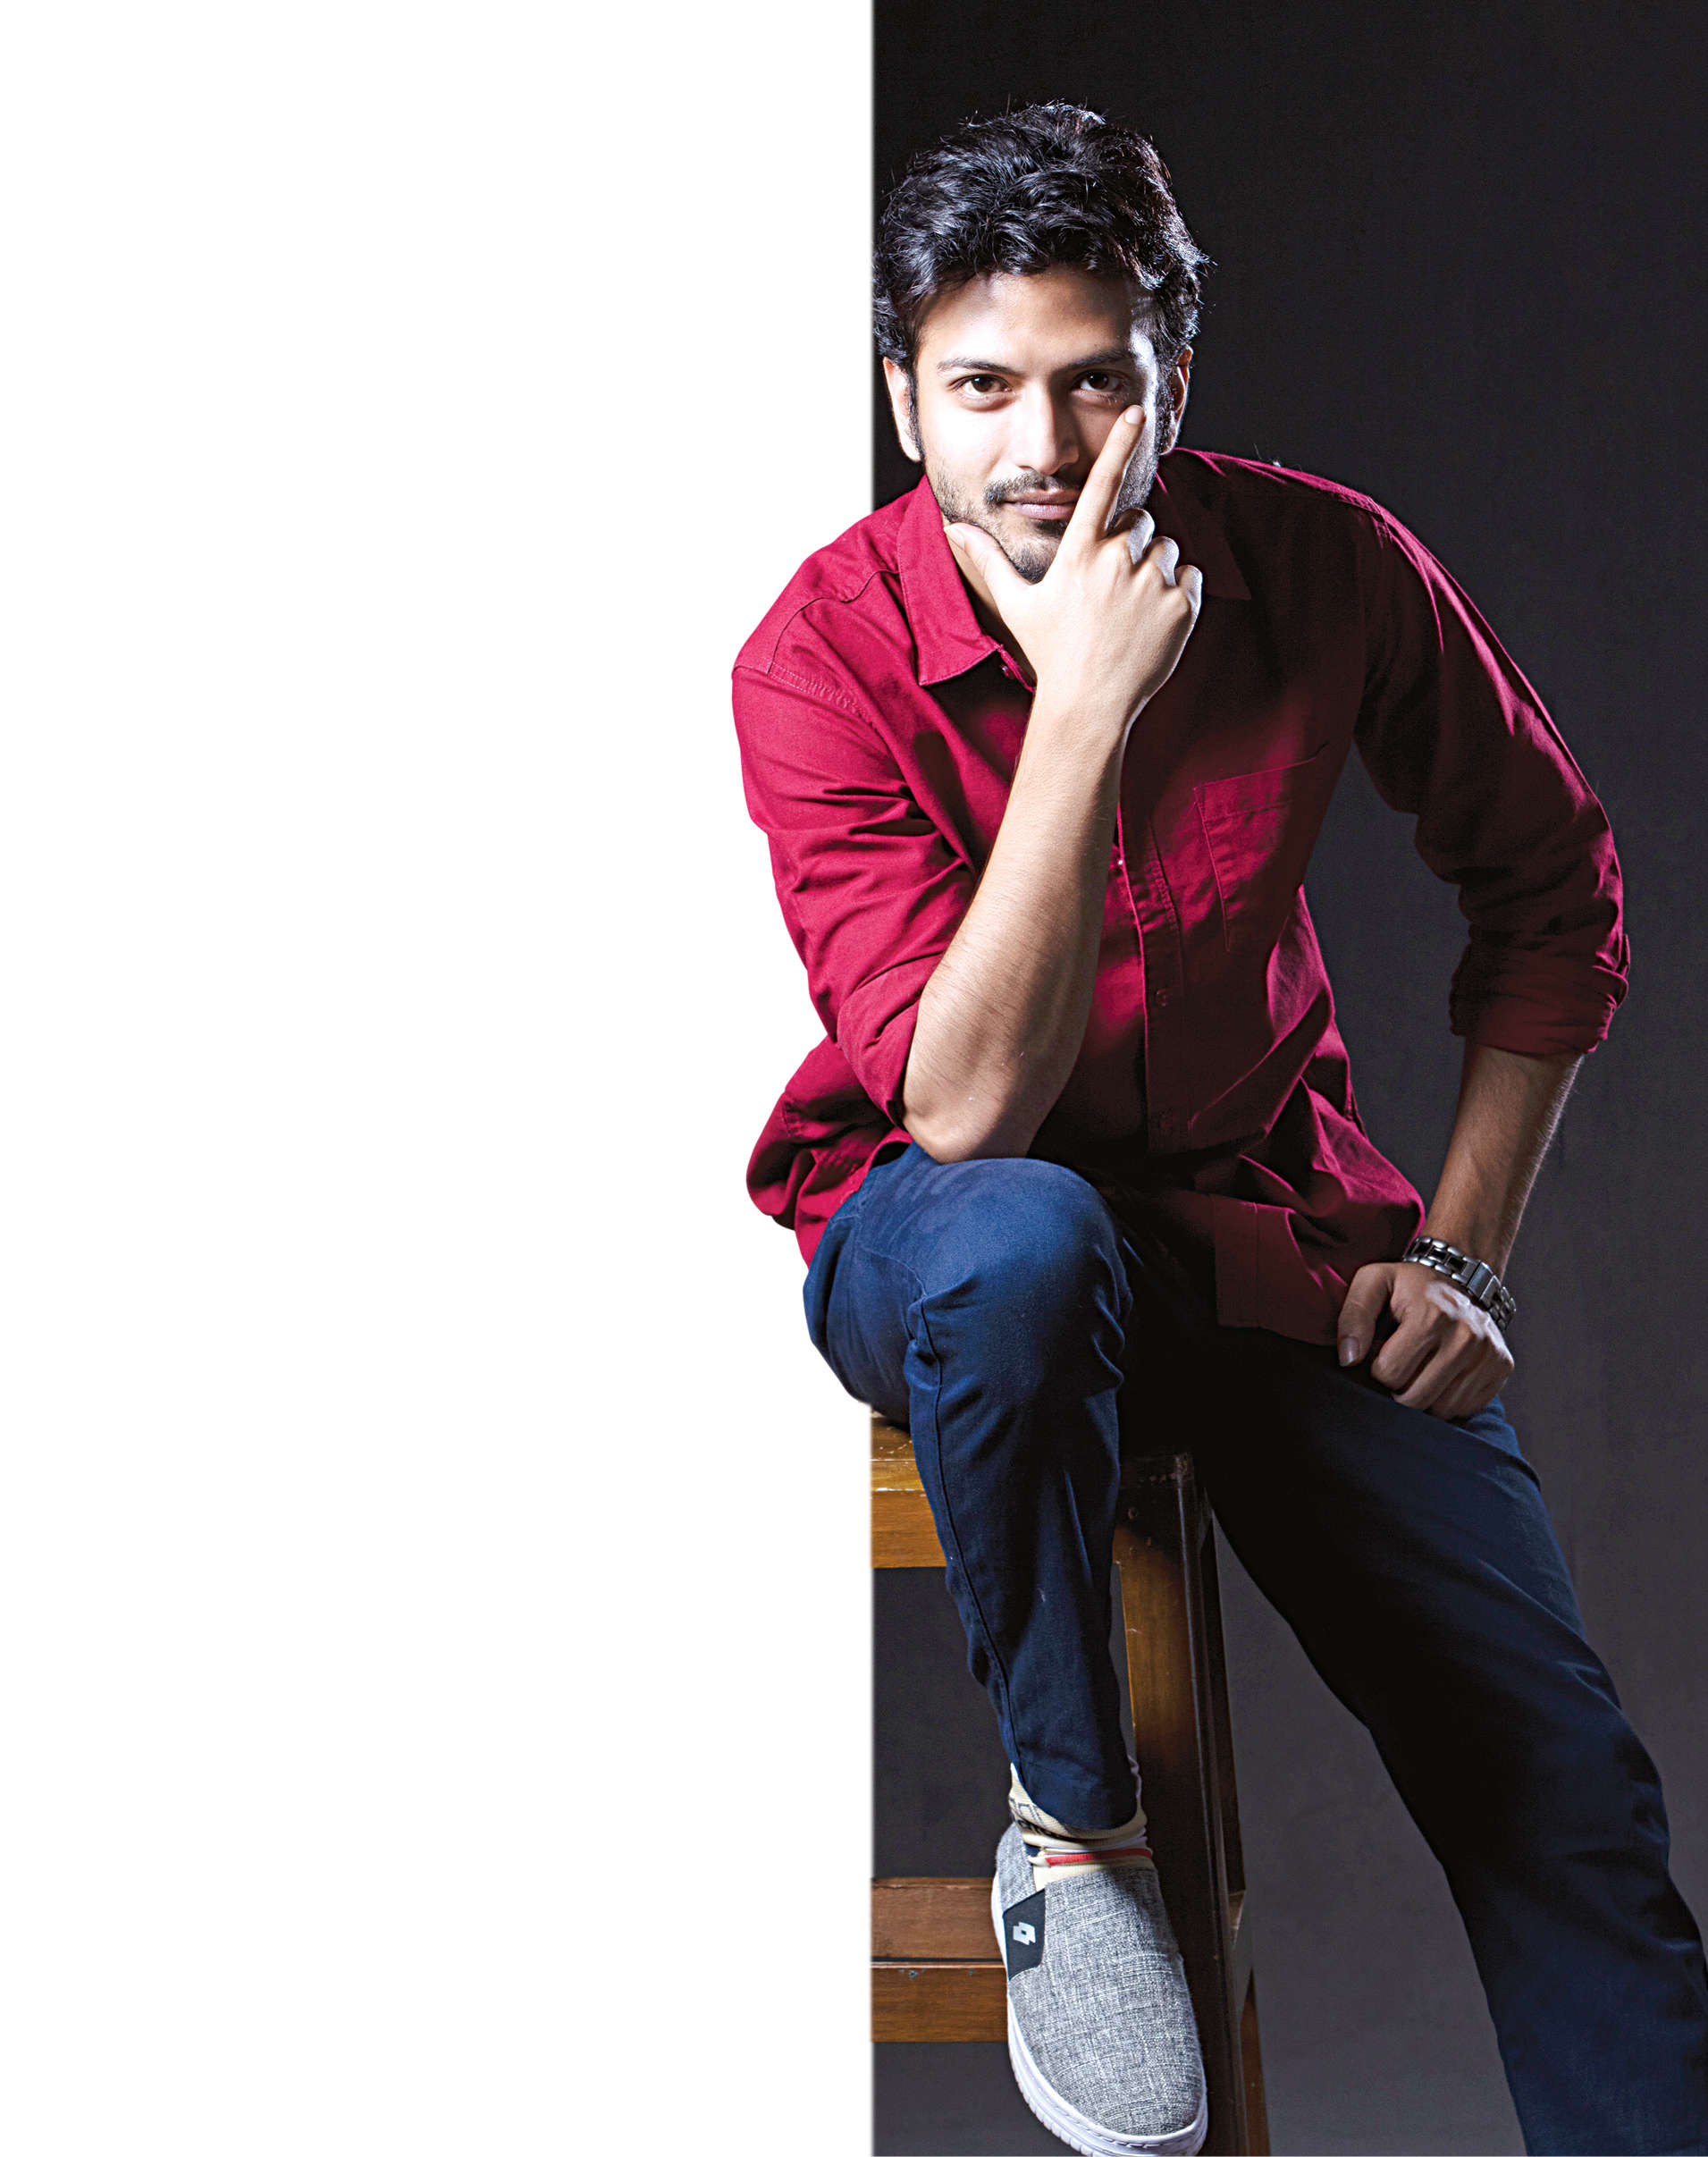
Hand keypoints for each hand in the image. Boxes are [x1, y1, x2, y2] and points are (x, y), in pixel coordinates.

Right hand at [942, 406, 1203, 731]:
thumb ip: (989, 560)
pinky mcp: (1181, 604)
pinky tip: (1152, 622)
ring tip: (1130, 610)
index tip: (1138, 412)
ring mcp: (1152, 581)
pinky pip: (1190, 577)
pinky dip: (1178, 594)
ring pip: (1167, 548)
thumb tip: (953, 530)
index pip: (1101, 484)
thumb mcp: (1017, 604)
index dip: (1120, 444)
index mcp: (1079, 552)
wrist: (1090, 706)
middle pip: (1140, 521)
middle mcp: (1116, 558)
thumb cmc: (1052, 653)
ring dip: (1155, 569)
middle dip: (1131, 543)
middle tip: (1112, 587)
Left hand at [1336, 1260, 1513, 1419]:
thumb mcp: (1373, 1283)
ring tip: (1423, 1368)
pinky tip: (1444, 1374)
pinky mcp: (1502, 1366)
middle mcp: (1466, 1338)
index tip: (1385, 1351)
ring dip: (1424, 1396)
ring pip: (1441, 1409)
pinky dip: (1448, 1399)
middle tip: (1402, 1364)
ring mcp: (1488, 1354)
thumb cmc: (1409, 1284)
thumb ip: (1352, 1317)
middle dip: (1399, 1387)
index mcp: (1432, 1318)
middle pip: (1415, 1398)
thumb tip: (1348, 1359)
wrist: (1461, 1274)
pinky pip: (1466, 1407)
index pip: (1389, 1374)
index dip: (1379, 1367)